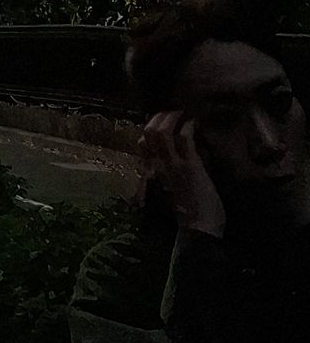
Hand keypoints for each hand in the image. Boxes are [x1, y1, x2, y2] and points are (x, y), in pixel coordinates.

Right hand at [140, 110, 226, 238]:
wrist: (199, 229)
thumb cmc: (189, 215)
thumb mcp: (172, 193)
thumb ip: (169, 177)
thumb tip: (172, 165)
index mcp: (154, 173)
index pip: (142, 144)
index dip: (149, 129)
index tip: (160, 122)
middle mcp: (159, 166)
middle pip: (148, 134)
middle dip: (158, 118)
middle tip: (170, 113)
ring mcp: (174, 165)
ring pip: (162, 132)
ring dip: (171, 118)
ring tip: (180, 113)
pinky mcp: (191, 166)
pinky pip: (184, 139)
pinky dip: (187, 126)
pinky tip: (193, 122)